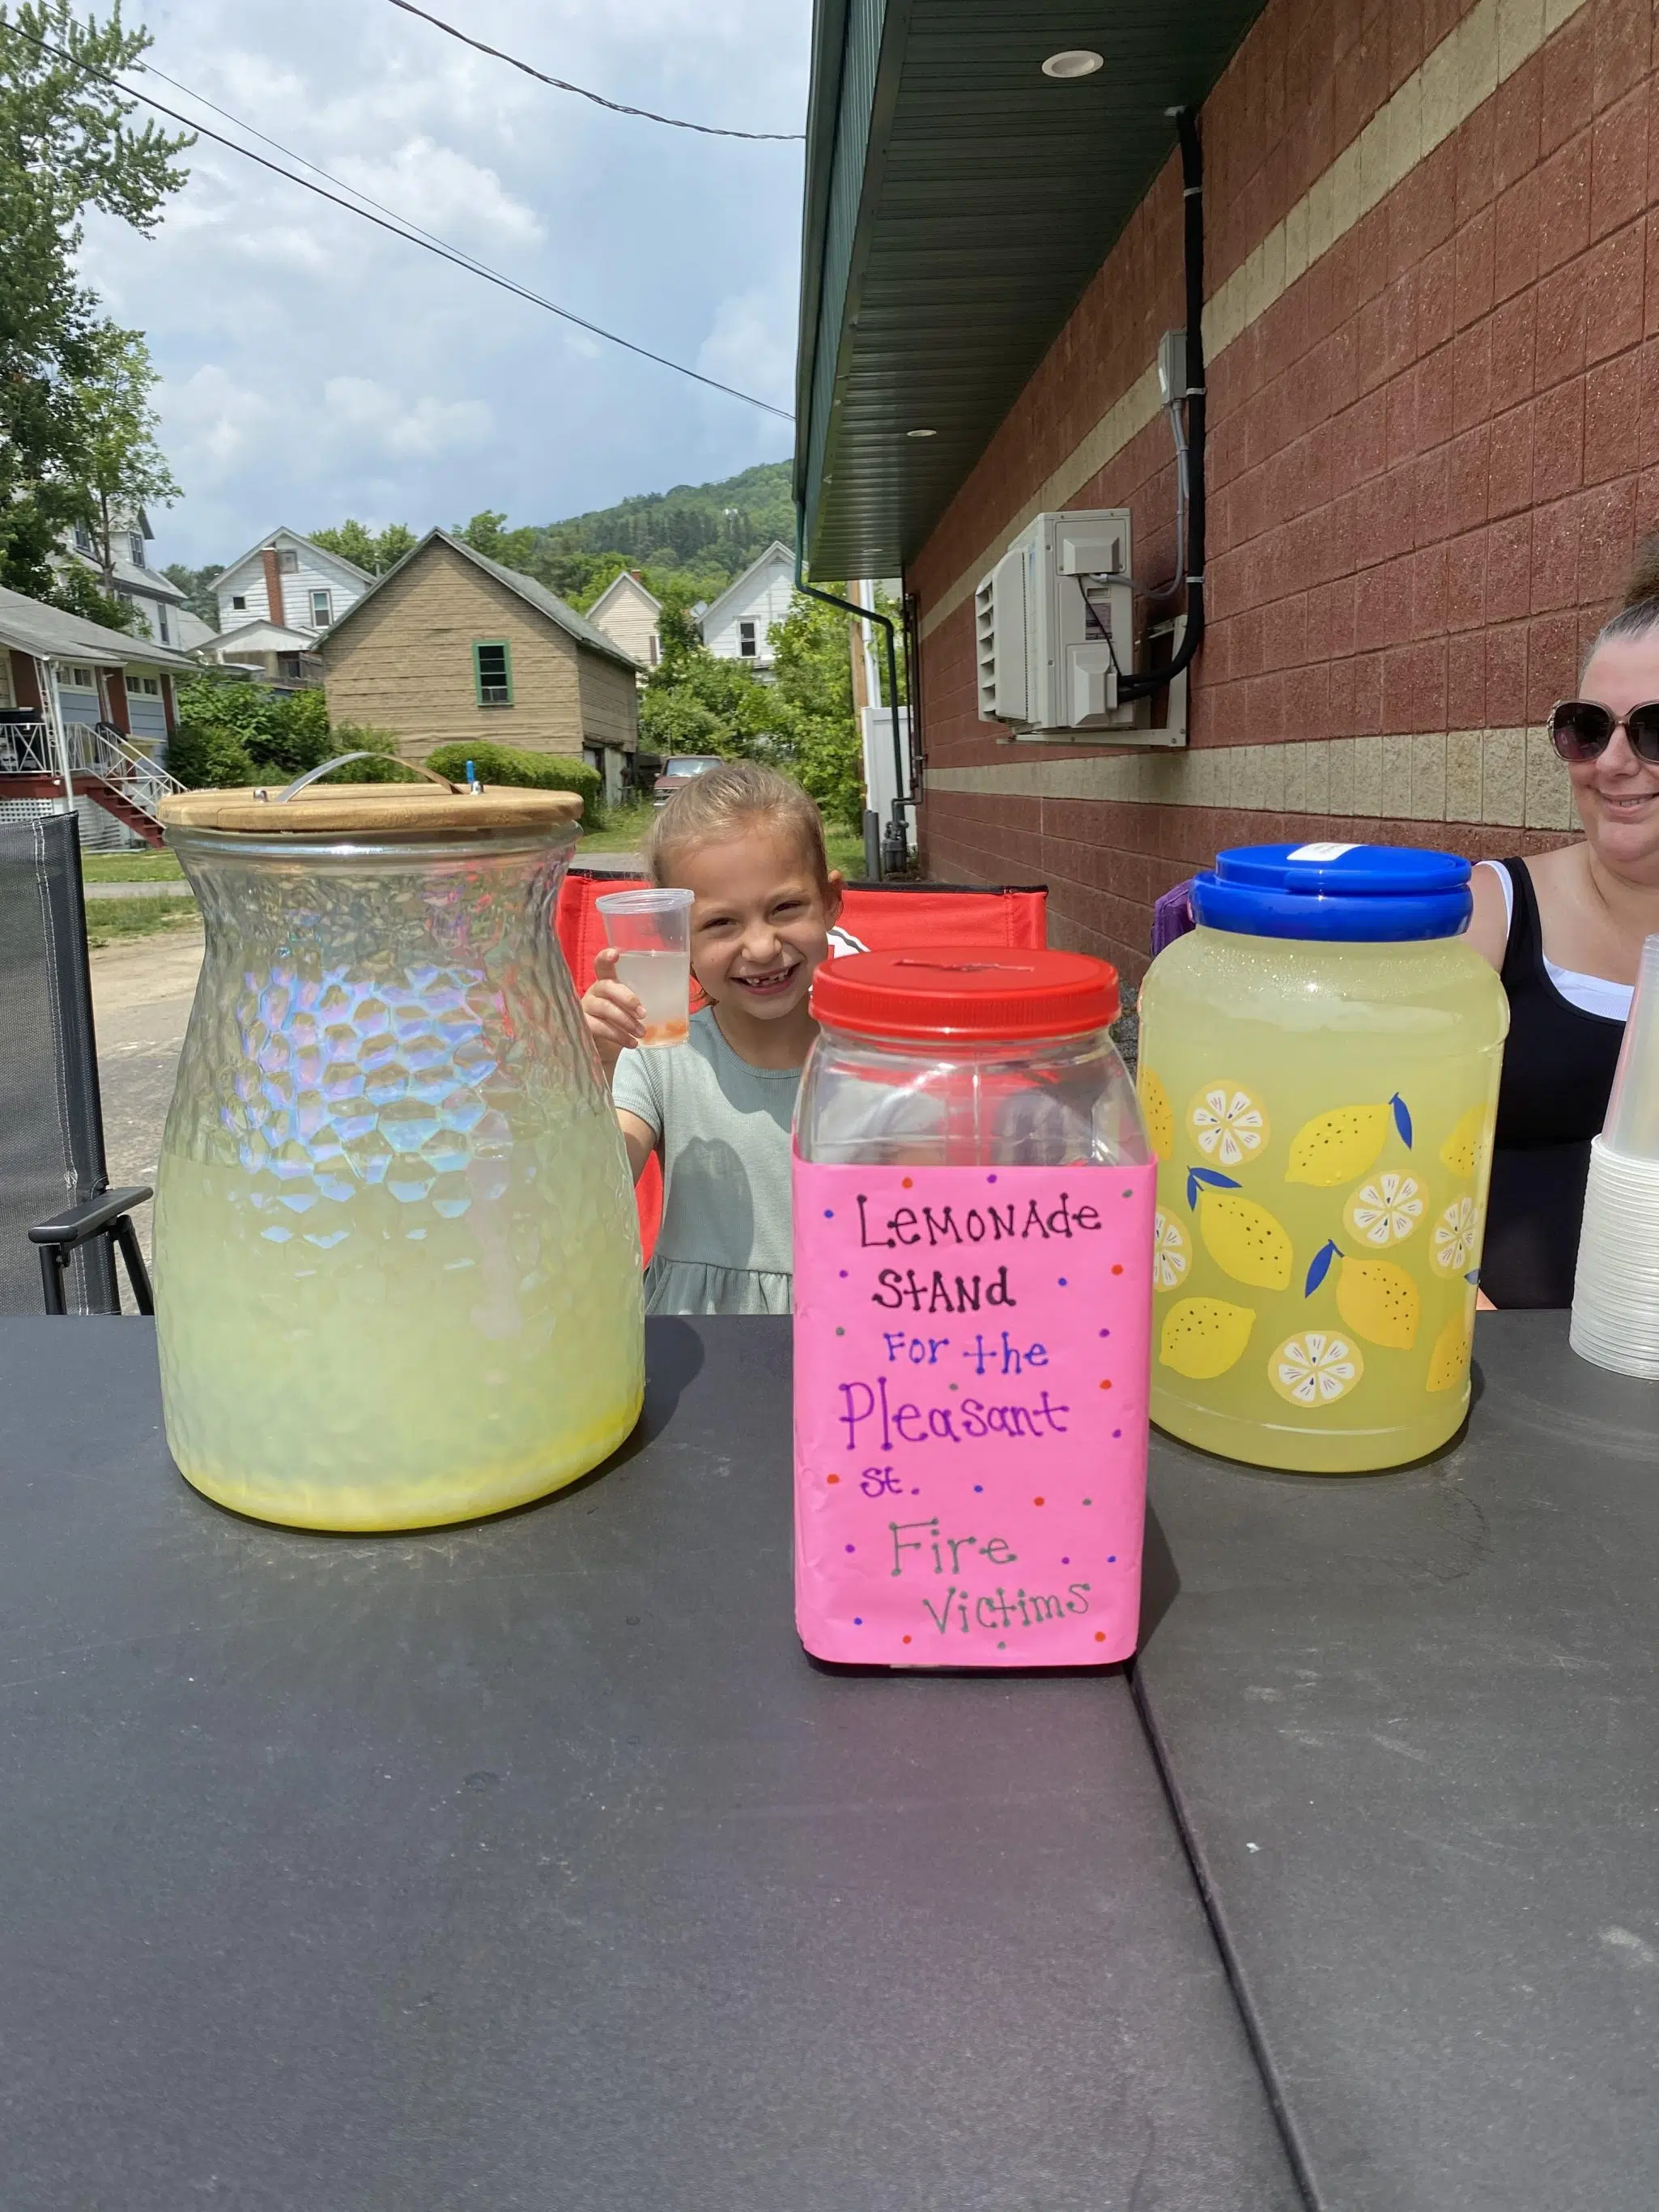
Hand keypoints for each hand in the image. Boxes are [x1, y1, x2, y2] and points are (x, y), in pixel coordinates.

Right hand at [583, 946, 644, 1072]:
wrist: (606, 1047)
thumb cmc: (622, 1021)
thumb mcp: (631, 1008)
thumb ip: (641, 1001)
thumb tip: (672, 1003)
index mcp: (606, 982)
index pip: (602, 965)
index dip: (606, 957)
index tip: (615, 953)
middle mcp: (594, 991)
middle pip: (607, 987)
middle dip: (627, 999)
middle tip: (643, 1014)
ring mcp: (586, 1007)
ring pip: (605, 1008)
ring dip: (626, 1021)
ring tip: (641, 1032)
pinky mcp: (584, 1024)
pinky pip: (600, 1027)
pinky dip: (619, 1036)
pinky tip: (632, 1043)